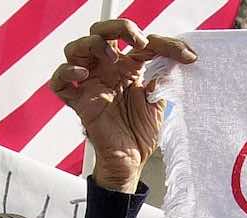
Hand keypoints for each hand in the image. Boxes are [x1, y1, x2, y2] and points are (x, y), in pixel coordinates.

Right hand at [50, 19, 196, 192]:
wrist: (131, 162)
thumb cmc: (140, 134)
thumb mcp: (159, 103)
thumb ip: (163, 80)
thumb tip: (176, 60)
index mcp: (127, 67)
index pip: (138, 41)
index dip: (163, 42)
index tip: (187, 56)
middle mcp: (107, 70)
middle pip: (99, 32)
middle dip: (116, 27)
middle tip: (138, 41)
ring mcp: (91, 84)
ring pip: (75, 49)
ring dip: (91, 44)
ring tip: (110, 56)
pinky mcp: (79, 102)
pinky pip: (59, 81)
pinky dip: (66, 72)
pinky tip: (83, 75)